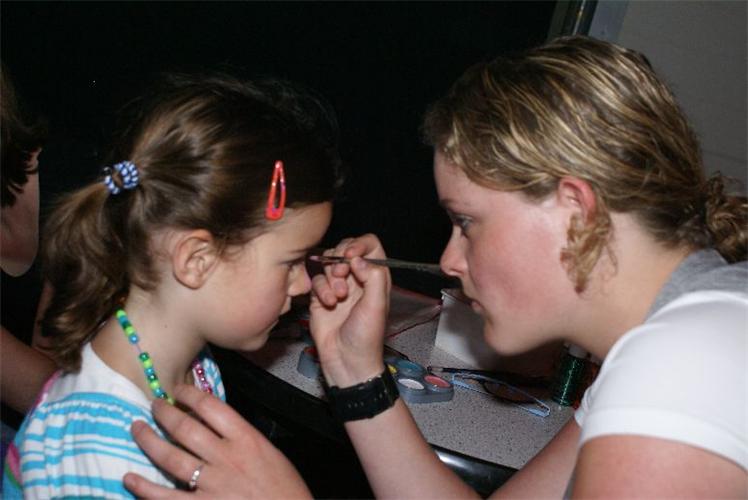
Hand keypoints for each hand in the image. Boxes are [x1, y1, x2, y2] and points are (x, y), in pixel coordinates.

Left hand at [123, 385, 311, 498]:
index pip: (212, 407)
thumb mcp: (270, 454)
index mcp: (247, 439)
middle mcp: (226, 457)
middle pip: (186, 428)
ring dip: (149, 441)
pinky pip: (165, 496)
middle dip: (165, 413)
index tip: (179, 390)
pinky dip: (144, 487)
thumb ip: (244, 440)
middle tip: (154, 405)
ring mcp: (212, 484)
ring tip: (137, 428)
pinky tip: (130, 477)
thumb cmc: (285, 489)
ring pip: (171, 457)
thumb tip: (216, 429)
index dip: (190, 394)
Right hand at [310, 234, 390, 386]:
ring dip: (332, 276)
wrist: (346, 360)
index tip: (351, 255)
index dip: (360, 244)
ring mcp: (338, 285)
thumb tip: (357, 258)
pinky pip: (317, 279)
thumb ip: (373, 276)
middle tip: (342, 273)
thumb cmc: (367, 336)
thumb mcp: (377, 305)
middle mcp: (358, 278)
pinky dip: (321, 289)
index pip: (370, 245)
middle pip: (346, 249)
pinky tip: (328, 303)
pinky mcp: (320, 295)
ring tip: (338, 296)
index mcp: (376, 277)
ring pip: (329, 263)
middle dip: (341, 258)